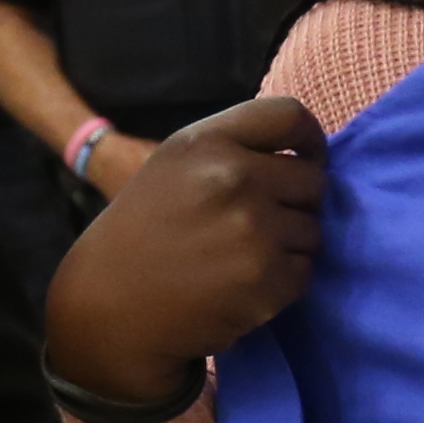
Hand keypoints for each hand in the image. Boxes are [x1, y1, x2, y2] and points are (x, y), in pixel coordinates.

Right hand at [43, 95, 326, 404]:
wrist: (110, 306)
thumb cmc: (144, 231)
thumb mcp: (175, 164)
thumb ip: (234, 148)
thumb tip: (307, 154)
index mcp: (207, 142)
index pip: (290, 116)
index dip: (310, 139)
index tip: (307, 158)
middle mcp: (234, 178)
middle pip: (313, 180)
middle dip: (296, 201)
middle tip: (258, 223)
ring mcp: (253, 231)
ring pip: (313, 230)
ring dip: (289, 245)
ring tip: (242, 256)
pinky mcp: (267, 280)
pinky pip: (304, 271)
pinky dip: (283, 281)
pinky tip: (243, 284)